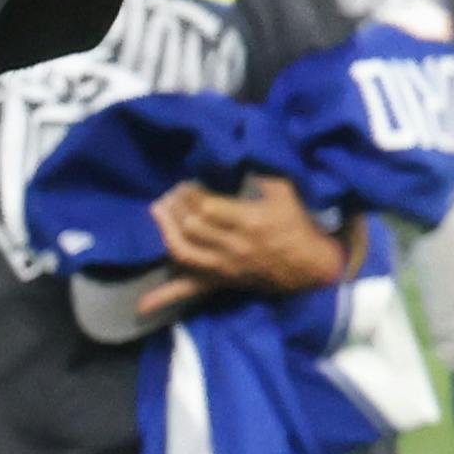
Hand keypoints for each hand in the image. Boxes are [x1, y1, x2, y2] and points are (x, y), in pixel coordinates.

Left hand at [128, 175, 347, 309]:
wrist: (311, 267)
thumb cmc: (296, 225)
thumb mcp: (285, 191)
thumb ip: (260, 171)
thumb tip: (235, 149)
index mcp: (249, 222)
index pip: (206, 207)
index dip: (190, 192)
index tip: (186, 183)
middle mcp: (233, 247)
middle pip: (191, 227)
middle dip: (175, 207)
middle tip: (169, 193)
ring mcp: (224, 268)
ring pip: (184, 252)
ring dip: (165, 232)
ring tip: (157, 213)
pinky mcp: (219, 282)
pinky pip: (190, 291)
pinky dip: (165, 297)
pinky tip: (141, 304)